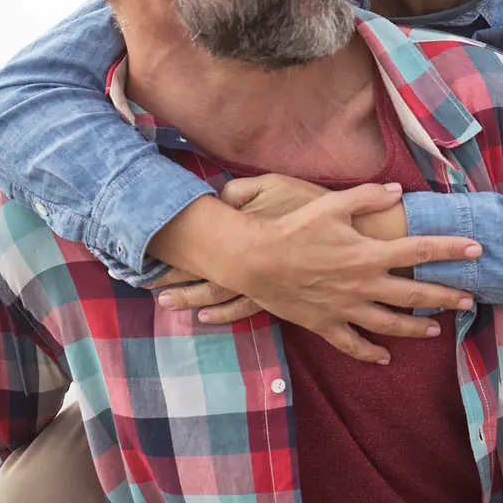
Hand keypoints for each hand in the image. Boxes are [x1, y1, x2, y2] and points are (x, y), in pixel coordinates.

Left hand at [156, 175, 330, 315]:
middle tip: (149, 288)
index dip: (175, 252)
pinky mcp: (279, 296)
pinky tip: (209, 318)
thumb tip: (218, 198)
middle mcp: (248, 263)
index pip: (200, 245)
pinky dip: (224, 314)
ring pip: (220, 296)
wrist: (354, 239)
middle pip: (204, 274)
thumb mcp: (276, 184)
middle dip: (176, 280)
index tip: (149, 256)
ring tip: (169, 304)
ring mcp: (263, 283)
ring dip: (193, 299)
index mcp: (243, 233)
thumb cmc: (314, 206)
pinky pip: (245, 309)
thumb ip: (242, 191)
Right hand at [158, 181, 480, 363]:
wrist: (257, 260)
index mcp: (369, 254)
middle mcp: (364, 284)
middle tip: (469, 299)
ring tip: (437, 329)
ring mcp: (347, 308)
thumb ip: (367, 197)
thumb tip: (397, 190)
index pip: (420, 249)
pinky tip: (384, 357)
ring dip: (417, 328)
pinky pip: (354, 344)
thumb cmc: (293, 229)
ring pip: (391, 324)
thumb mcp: (331, 205)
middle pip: (415, 293)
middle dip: (446, 296)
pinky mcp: (326, 324)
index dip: (450, 248)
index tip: (476, 249)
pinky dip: (370, 352)